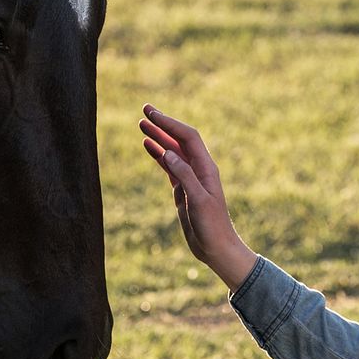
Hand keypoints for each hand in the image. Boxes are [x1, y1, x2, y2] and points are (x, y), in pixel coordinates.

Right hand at [139, 104, 257, 290]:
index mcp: (206, 168)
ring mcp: (190, 178)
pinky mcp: (183, 189)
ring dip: (158, 136)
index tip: (152, 114)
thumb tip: (167, 152)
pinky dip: (158, 154)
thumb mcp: (198, 201)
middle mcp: (199, 169)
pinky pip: (169, 166)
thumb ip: (184, 176)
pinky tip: (147, 145)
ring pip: (172, 150)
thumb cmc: (212, 226)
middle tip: (145, 109)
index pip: (187, 138)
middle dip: (163, 123)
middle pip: (179, 139)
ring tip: (141, 124)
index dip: (170, 124)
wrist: (217, 248)